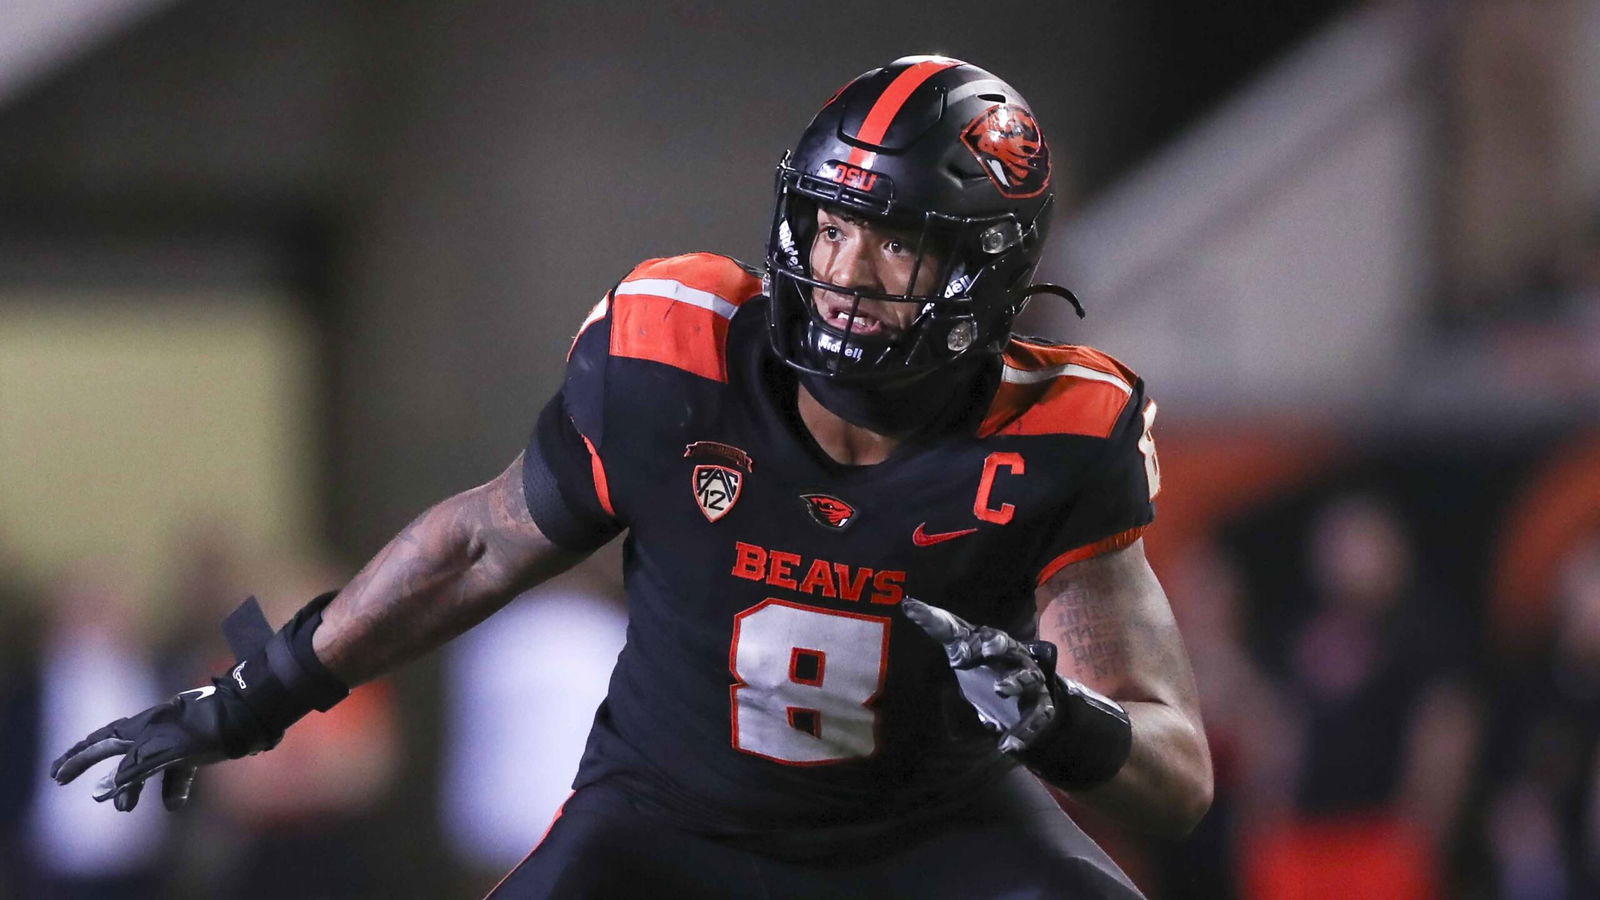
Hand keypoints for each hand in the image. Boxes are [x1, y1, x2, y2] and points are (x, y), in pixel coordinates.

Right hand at [50, 679, 270, 811]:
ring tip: (125, 810)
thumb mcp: (166, 750)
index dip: (77, 758)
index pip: (101, 742)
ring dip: (133, 788)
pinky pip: (179, 771)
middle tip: (78, 790)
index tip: (57, 774)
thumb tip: (103, 790)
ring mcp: (177, 739)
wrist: (249, 713)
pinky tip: (175, 805)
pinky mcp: (198, 749)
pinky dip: (174, 788)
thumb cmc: (206, 727)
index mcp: (143, 725)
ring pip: (146, 767)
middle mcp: (156, 730)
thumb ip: (135, 769)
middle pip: (118, 753)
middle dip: (98, 771)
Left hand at [901, 597, 1057, 753]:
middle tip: (987, 650)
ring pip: (1028, 678)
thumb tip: (908, 604)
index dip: (976, 639)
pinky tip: (1008, 745)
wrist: (1020, 699)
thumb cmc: (984, 668)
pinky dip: (1024, 732)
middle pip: (1010, 646)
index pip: (987, 634)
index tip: (962, 648)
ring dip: (1015, 682)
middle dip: (999, 646)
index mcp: (996, 643)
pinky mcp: (1039, 708)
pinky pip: (1036, 718)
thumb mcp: (962, 650)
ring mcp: (1030, 682)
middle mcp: (1015, 658)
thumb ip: (938, 627)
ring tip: (1001, 690)